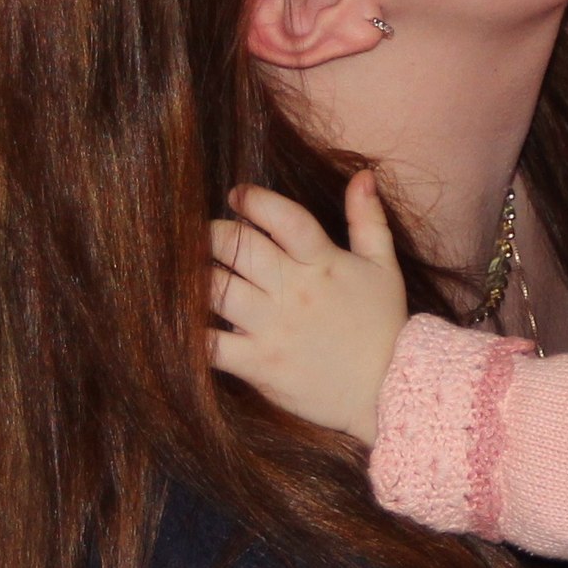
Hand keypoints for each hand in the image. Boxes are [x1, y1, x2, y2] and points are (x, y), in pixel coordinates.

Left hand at [208, 173, 406, 446]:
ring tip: (186, 269)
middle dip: (212, 234)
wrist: (386, 391)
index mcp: (322, 263)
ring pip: (216, 290)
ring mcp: (273, 328)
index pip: (283, 219)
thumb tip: (362, 175)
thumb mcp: (384, 267)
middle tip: (205, 234)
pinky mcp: (258, 363)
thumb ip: (368, 219)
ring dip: (195, 276)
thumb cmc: (383, 326)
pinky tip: (181, 318)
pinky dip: (190, 331)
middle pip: (237, 248)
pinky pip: (211, 344)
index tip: (236, 194)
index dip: (254, 200)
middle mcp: (294, 291)